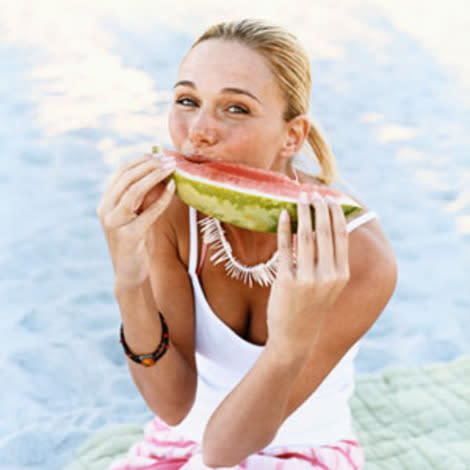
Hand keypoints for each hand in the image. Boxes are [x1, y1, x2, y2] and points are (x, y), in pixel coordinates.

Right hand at [96, 152, 175, 287]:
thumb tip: (160, 171)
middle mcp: (105, 210)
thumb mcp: (136, 215)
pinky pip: (148, 212)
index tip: (159, 154)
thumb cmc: (136, 243)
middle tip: (169, 159)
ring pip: (134, 191)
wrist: (129, 273)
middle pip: (127, 178)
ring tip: (171, 168)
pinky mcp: (128, 236)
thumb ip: (142, 197)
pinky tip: (173, 188)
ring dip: (155, 176)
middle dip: (150, 165)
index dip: (140, 160)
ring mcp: (114, 223)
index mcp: (105, 202)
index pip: (121, 172)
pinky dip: (162, 199)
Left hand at [266, 192, 349, 358]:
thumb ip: (329, 262)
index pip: (341, 236)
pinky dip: (283, 229)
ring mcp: (308, 279)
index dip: (335, 214)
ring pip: (306, 237)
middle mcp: (328, 276)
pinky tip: (282, 215)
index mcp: (341, 274)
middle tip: (313, 193)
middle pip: (325, 232)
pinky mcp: (287, 281)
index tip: (330, 198)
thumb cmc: (311, 308)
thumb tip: (322, 230)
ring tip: (299, 198)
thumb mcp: (328, 287)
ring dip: (302, 213)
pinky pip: (285, 248)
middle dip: (319, 209)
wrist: (295, 337)